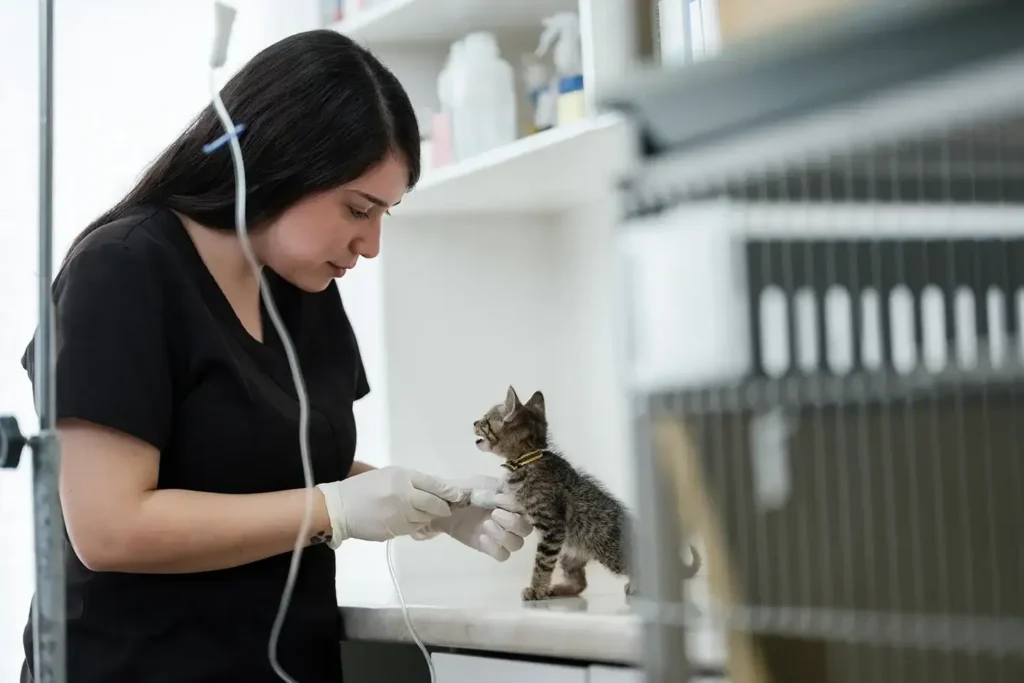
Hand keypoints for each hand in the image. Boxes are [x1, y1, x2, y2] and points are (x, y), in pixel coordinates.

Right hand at [315, 466, 464, 546]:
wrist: (339, 508)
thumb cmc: (363, 488)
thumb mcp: (387, 476)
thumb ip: (410, 482)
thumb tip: (434, 490)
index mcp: (401, 477)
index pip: (432, 484)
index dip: (448, 491)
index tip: (457, 495)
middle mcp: (403, 495)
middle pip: (433, 504)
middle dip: (442, 508)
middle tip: (447, 509)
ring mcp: (398, 515)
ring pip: (424, 519)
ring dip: (428, 518)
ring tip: (426, 515)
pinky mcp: (393, 531)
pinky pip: (411, 529)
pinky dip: (415, 526)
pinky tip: (411, 523)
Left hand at [415, 476, 533, 561]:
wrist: (441, 505)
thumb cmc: (462, 491)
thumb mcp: (480, 483)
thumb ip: (497, 488)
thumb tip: (510, 493)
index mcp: (510, 502)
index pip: (526, 508)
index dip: (515, 505)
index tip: (497, 499)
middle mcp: (509, 519)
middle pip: (526, 530)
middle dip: (513, 522)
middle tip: (494, 514)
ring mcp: (499, 534)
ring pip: (517, 544)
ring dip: (504, 535)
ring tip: (486, 525)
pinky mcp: (488, 547)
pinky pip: (502, 555)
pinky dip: (496, 548)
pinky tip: (482, 537)